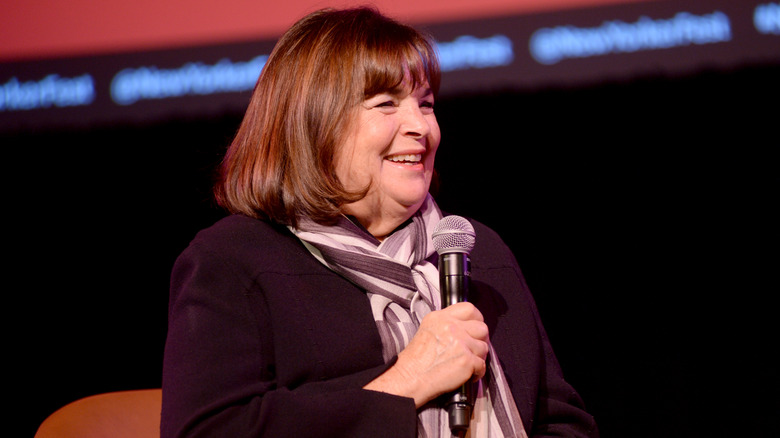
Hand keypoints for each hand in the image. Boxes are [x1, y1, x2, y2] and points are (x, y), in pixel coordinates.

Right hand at [363, 302, 488, 407]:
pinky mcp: (466, 360)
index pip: (469, 308)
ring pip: (484, 347)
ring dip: (478, 357)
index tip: (475, 328)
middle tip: (473, 349)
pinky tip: (467, 374)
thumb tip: (465, 328)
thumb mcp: (427, 330)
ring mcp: (461, 343)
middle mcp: (452, 327)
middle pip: (482, 328)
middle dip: (480, 339)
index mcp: (440, 317)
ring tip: (467, 364)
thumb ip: (446, 325)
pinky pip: (482, 365)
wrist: (410, 378)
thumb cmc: (416, 360)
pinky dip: (477, 372)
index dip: (477, 319)